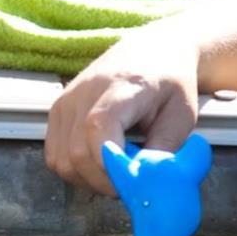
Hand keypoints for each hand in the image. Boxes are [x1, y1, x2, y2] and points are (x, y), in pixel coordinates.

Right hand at [44, 23, 200, 195]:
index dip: (109, 163)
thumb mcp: (181, 115)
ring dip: (89, 179)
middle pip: (76, 153)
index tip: (130, 181)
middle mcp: (84, 92)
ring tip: (118, 172)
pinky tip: (101, 164)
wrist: (153, 50)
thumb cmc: (171, 82)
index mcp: (121, 87)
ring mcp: (65, 102)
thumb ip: (163, 149)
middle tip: (131, 185)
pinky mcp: (55, 111)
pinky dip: (76, 170)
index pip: (97, 128)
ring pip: (61, 161)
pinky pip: (55, 156)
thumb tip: (143, 183)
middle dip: (105, 181)